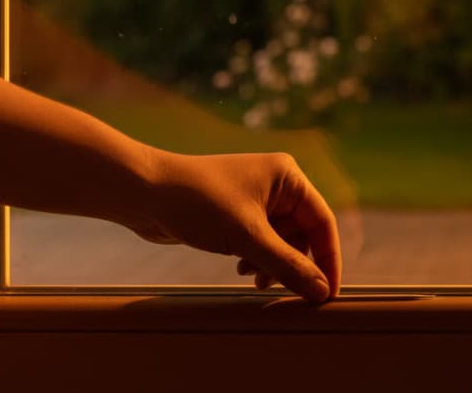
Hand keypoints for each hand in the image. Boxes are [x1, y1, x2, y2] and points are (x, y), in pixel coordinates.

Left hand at [129, 150, 340, 302]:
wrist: (144, 193)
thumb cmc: (197, 203)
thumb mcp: (247, 238)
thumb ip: (288, 266)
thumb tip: (321, 292)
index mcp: (287, 177)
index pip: (322, 221)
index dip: (328, 259)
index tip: (328, 294)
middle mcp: (276, 184)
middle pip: (302, 234)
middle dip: (290, 263)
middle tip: (277, 288)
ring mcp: (256, 198)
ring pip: (281, 241)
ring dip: (271, 263)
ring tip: (251, 277)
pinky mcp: (237, 212)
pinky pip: (261, 241)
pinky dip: (256, 258)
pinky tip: (239, 267)